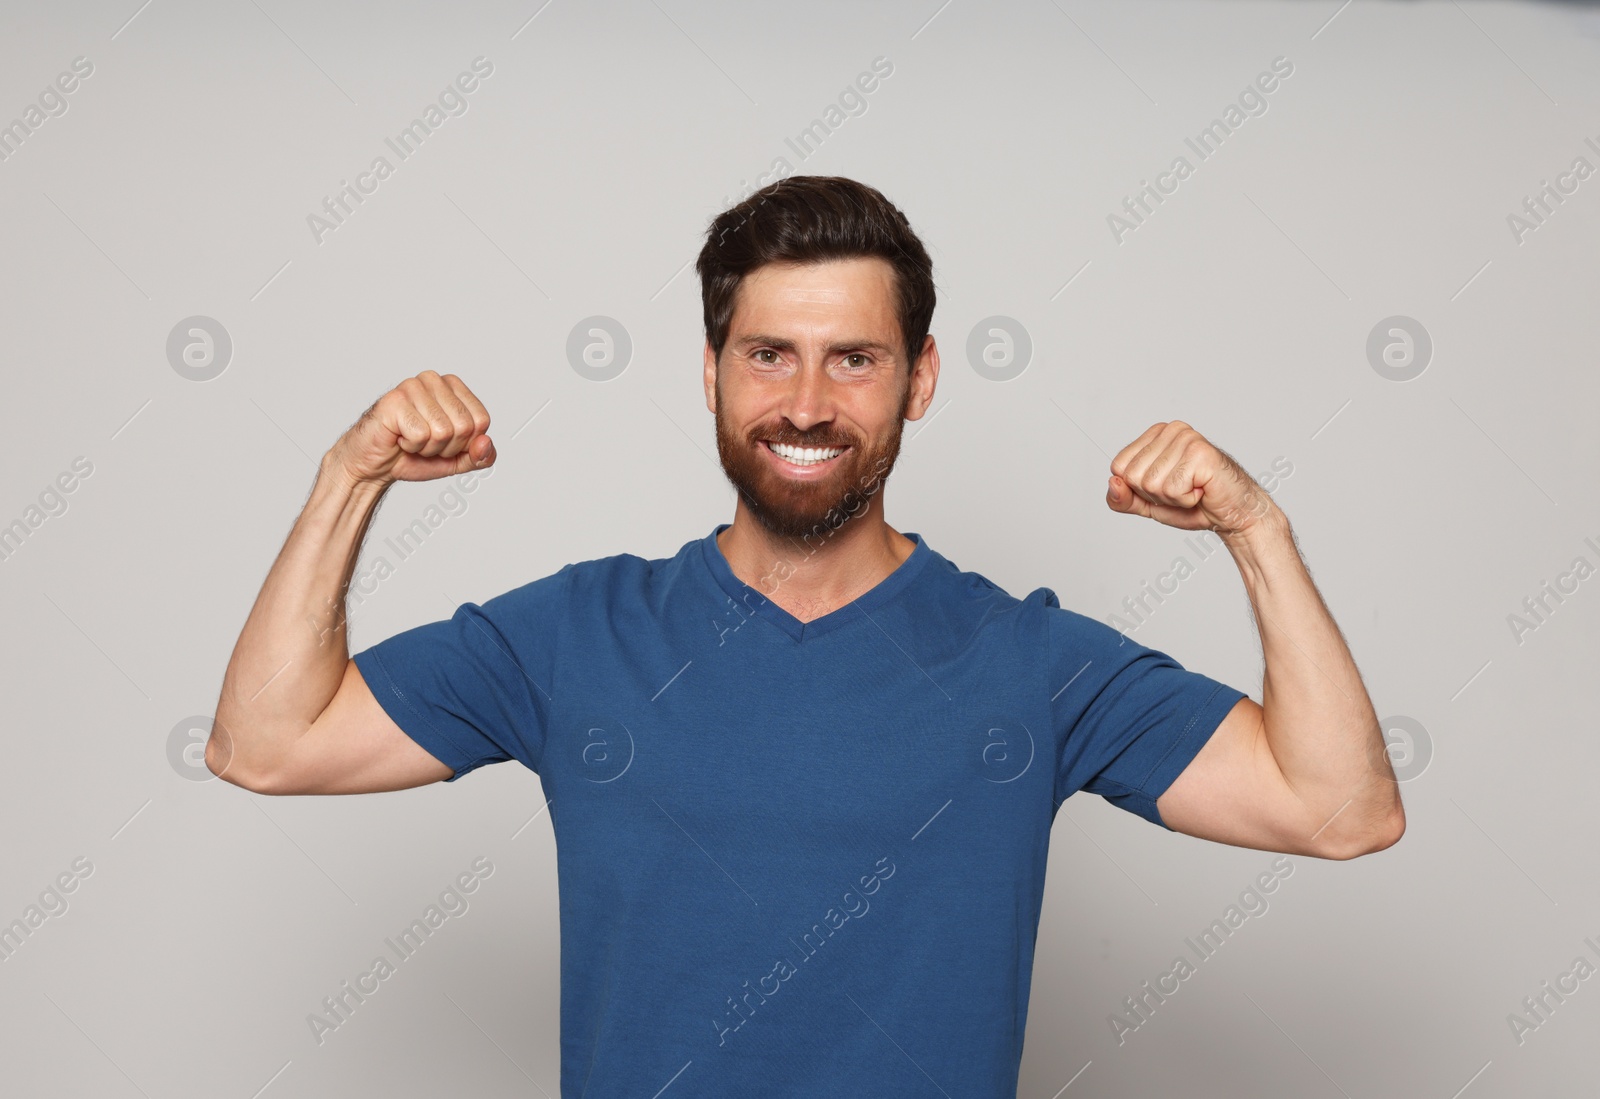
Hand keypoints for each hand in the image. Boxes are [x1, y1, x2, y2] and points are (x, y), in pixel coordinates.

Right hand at [326, 371, 494, 486]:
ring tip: (411, 440)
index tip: (444, 442)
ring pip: (443, 431)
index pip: (481, 421)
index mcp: (453, 386)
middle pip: (464, 426)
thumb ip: (481, 456)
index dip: (465, 443)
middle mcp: (434, 380)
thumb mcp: (457, 460)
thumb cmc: (414, 455)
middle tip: (424, 442)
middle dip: (446, 447)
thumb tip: (486, 442)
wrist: (376, 465)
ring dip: (427, 448)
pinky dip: (411, 446)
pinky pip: (421, 435)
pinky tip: (399, 438)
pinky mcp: (394, 400)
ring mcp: (413, 386)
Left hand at [1105, 421, 1277, 536]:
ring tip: (1194, 489)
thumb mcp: (1148, 504)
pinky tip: (1202, 489)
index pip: (1118, 467)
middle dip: (1155, 495)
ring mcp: (1185, 438)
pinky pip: (1172, 488)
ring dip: (1172, 498)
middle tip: (1183, 490)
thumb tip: (1112, 483)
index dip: (1138, 489)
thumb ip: (1123, 498)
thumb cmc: (1194, 505)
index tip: (1165, 487)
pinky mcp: (1200, 452)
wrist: (1233, 514)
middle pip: (1132, 476)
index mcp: (1154, 434)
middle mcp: (1170, 429)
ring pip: (1151, 483)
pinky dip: (1186, 499)